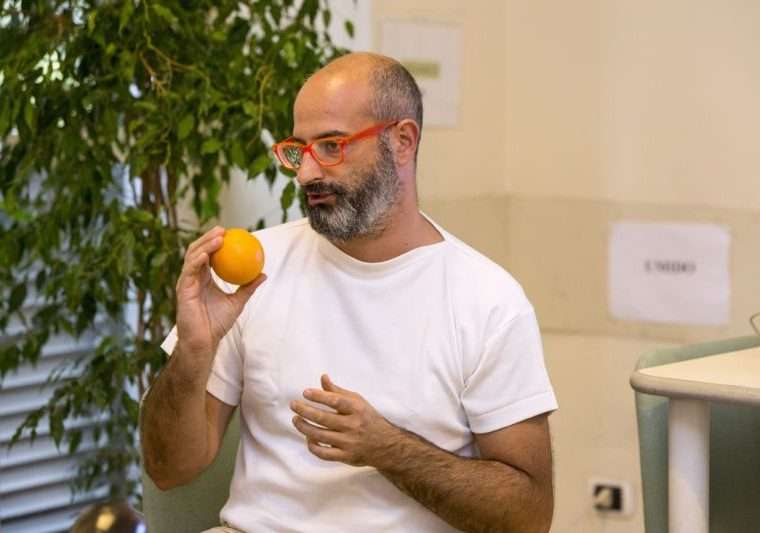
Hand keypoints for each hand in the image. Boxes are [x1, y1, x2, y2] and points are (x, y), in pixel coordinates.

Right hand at [175, 226, 265, 356]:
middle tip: (223, 229)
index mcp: (204, 278)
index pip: (208, 254)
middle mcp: (193, 277)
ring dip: (205, 245)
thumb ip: (248, 287)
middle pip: (198, 251)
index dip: (215, 242)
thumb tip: (264, 274)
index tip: (229, 233)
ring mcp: (186, 282)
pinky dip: (197, 261)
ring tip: (218, 237)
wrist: (204, 340)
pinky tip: (207, 254)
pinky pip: (189, 271)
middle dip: (208, 237)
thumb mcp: (238, 302)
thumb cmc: (218, 323)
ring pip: (193, 257)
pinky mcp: (182, 290)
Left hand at [290, 375, 399, 467]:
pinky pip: (323, 453)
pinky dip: (312, 445)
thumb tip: (322, 377)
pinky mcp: (345, 456)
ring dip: (304, 427)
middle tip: (293, 405)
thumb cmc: (368, 419)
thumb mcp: (358, 402)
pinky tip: (308, 437)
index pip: (336, 401)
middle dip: (305, 411)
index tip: (305, 392)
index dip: (319, 396)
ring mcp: (349, 442)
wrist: (386, 445)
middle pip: (324, 418)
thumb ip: (338, 391)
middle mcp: (353, 425)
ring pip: (320, 435)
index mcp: (357, 409)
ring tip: (296, 419)